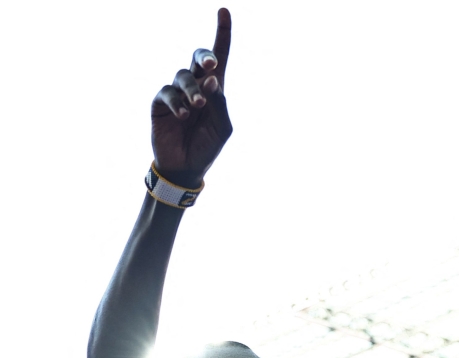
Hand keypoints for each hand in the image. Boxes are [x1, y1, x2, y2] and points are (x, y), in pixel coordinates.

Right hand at [150, 8, 232, 187]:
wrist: (186, 167)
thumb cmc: (207, 146)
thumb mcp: (223, 127)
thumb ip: (220, 102)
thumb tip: (212, 78)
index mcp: (215, 89)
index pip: (220, 57)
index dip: (223, 34)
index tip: (224, 10)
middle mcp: (196, 85)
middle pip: (199, 58)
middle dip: (205, 56)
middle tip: (213, 65)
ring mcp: (177, 92)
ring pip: (183, 76)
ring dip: (192, 90)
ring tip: (197, 107)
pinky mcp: (160, 103)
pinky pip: (167, 93)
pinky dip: (177, 103)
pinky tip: (184, 115)